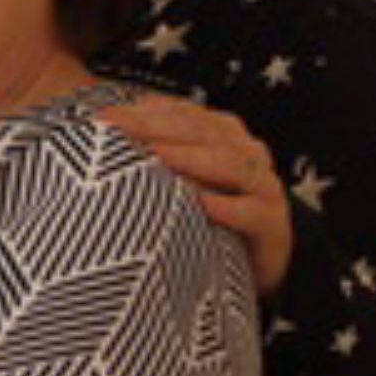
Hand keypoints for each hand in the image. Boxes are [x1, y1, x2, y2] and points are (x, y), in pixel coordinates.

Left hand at [99, 94, 291, 295]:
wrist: (253, 262)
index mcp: (221, 133)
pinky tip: (202, 205)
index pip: (180, 114)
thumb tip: (103, 128)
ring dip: (192, 160)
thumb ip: (151, 150)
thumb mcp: (177, 178)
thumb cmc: (203, 214)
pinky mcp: (274, 226)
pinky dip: (228, 208)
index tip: (101, 118)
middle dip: (157, 129)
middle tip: (118, 132)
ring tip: (156, 158)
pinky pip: (253, 213)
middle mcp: (245, 152)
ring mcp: (263, 187)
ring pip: (230, 164)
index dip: (141, 113)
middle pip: (203, 132)